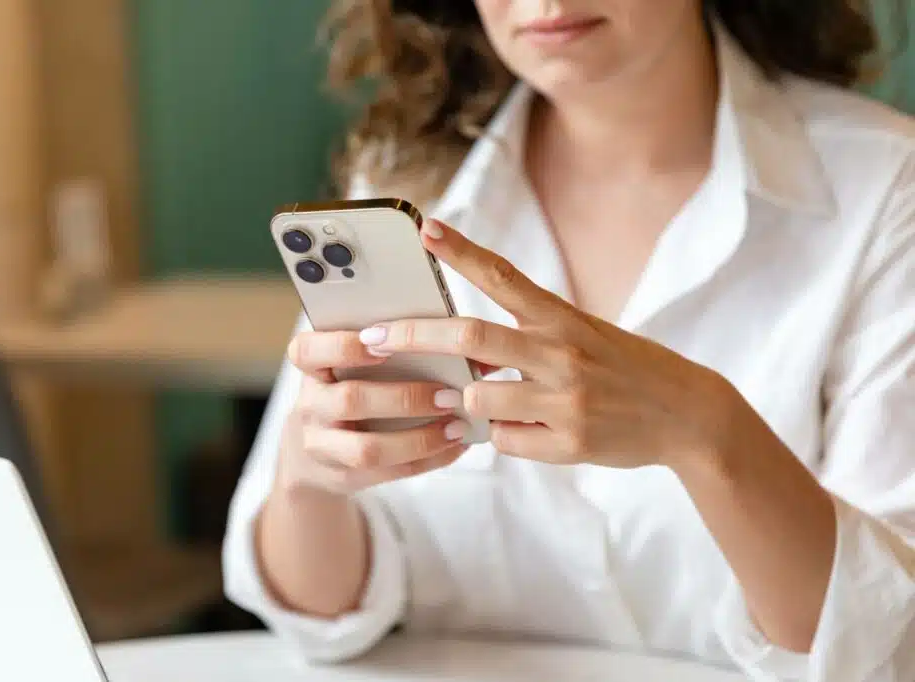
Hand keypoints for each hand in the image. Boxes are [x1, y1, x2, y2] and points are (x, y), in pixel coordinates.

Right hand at [275, 328, 470, 494]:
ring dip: (419, 438)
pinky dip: (428, 459)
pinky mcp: (344, 477)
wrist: (313, 454)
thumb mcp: (347, 366)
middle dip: (405, 398)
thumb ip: (386, 348)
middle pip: (351, 400)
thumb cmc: (348, 389)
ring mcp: (322, 446)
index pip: (306, 351)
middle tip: (449, 394)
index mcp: (311, 368)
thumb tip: (452, 336)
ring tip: (456, 426)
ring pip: (368, 449)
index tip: (382, 340)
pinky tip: (454, 446)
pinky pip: (389, 472)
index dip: (343, 345)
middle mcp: (311, 406)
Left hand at [356, 219, 743, 469]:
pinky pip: (504, 441)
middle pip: (471, 338)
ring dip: (462, 401)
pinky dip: (501, 435)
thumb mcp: (584, 336)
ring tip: (468, 400)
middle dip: (415, 336)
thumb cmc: (626, 369)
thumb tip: (467, 362)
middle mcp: (561, 354)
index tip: (425, 228)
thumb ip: (528, 340)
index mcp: (564, 319)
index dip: (462, 251)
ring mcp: (564, 401)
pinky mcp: (568, 444)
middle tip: (373, 338)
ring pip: (478, 399)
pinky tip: (527, 430)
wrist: (688, 415)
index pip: (504, 276)